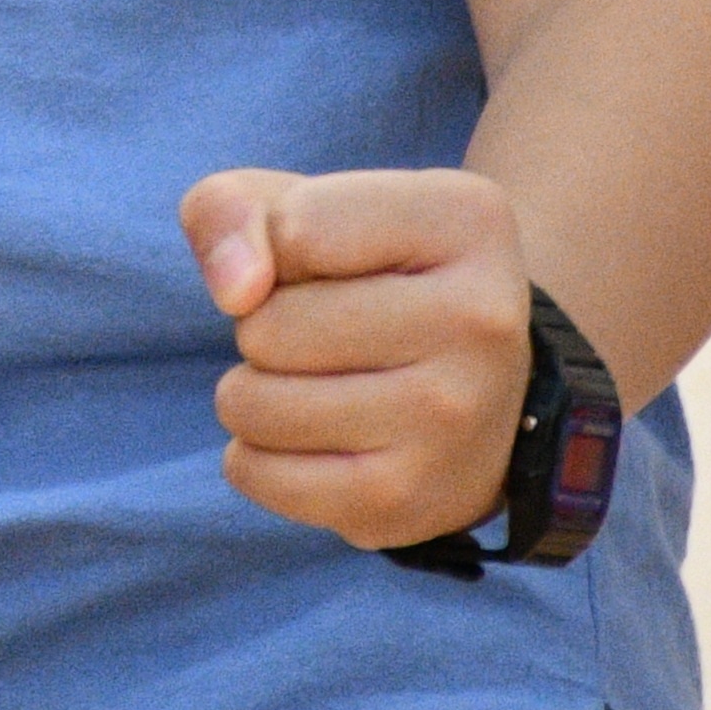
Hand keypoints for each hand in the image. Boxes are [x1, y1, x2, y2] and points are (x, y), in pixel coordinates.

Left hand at [179, 163, 532, 555]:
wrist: (474, 399)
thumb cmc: (367, 282)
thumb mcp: (302, 209)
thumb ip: (231, 209)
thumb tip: (235, 290)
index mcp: (466, 221)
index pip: (295, 230)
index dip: (276, 250)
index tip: (331, 266)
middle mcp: (479, 319)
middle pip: (269, 324)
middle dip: (263, 327)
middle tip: (325, 337)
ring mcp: (451, 420)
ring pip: (254, 404)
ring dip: (253, 393)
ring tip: (315, 384)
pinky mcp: (408, 500)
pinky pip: (258, 475)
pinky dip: (255, 456)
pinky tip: (311, 439)